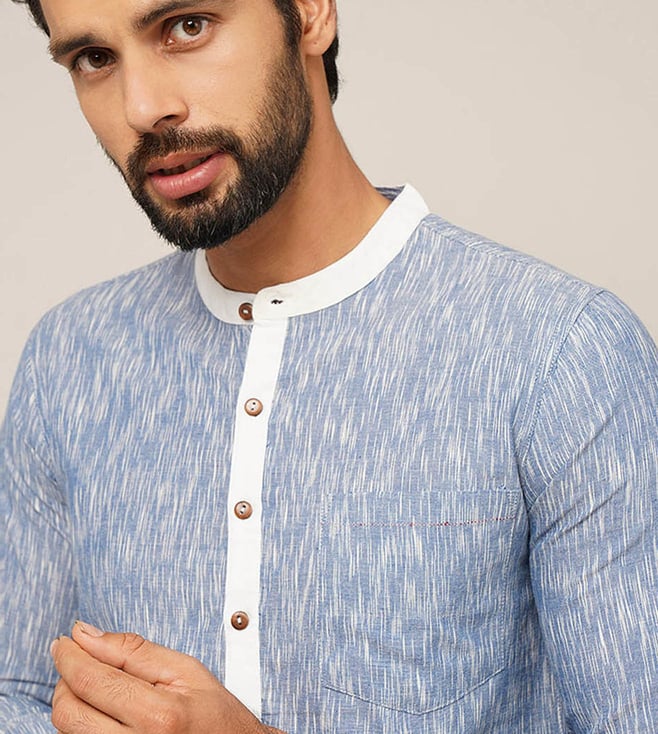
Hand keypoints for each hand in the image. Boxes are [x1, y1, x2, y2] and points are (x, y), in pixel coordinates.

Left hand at [50, 621, 284, 733]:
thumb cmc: (213, 711)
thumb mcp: (184, 669)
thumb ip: (133, 651)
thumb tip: (84, 634)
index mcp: (158, 715)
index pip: (93, 681)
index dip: (70, 656)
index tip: (64, 640)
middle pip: (69, 713)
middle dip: (64, 679)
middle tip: (78, 660)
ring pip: (68, 733)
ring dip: (71, 702)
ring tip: (94, 684)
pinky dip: (82, 723)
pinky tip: (100, 709)